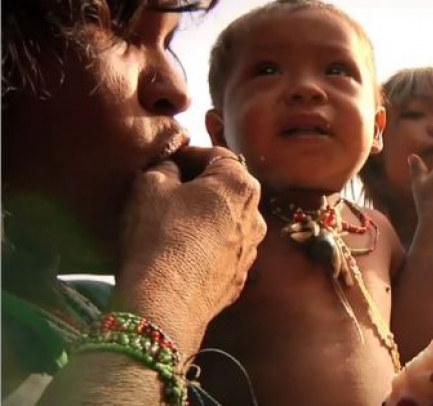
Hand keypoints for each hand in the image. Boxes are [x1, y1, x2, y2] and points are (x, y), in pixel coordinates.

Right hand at [113, 146, 266, 353]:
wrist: (165, 304)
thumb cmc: (159, 236)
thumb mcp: (150, 185)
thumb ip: (166, 167)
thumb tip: (173, 169)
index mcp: (240, 185)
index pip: (217, 155)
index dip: (189, 155)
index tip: (167, 164)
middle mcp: (256, 216)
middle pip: (227, 190)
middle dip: (199, 188)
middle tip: (167, 194)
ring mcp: (251, 250)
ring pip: (227, 223)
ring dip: (204, 219)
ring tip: (171, 227)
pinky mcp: (239, 278)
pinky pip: (222, 253)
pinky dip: (206, 249)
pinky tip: (180, 256)